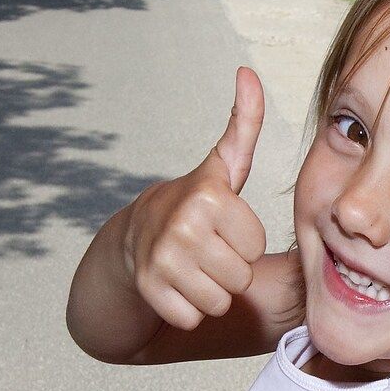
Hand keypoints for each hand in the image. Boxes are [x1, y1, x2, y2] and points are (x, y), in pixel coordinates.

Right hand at [120, 67, 267, 329]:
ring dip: (210, 292)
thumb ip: (243, 125)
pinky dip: (186, 310)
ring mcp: (163, 262)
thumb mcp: (221, 166)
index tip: (221, 227)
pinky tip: (175, 286)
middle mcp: (183, 227)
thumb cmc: (194, 205)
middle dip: (229, 269)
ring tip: (193, 268)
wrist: (133, 239)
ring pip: (220, 302)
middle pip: (241, 277)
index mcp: (208, 197)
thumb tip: (249, 72)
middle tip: (207, 251)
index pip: (256, 245)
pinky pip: (192, 318)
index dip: (243, 241)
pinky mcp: (150, 293)